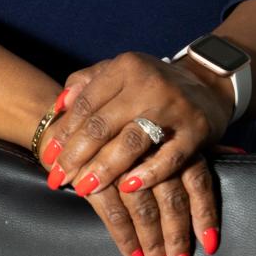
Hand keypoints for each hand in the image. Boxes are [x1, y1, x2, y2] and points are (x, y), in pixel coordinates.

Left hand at [36, 53, 232, 255]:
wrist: (208, 83)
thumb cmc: (151, 83)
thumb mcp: (119, 72)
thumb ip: (86, 83)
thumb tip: (58, 106)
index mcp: (125, 67)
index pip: (86, 104)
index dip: (64, 132)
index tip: (48, 157)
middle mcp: (148, 83)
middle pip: (103, 125)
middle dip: (76, 156)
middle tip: (58, 179)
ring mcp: (174, 106)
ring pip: (131, 142)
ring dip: (104, 169)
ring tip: (84, 189)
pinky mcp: (198, 129)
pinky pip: (169, 158)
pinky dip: (148, 174)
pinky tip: (129, 188)